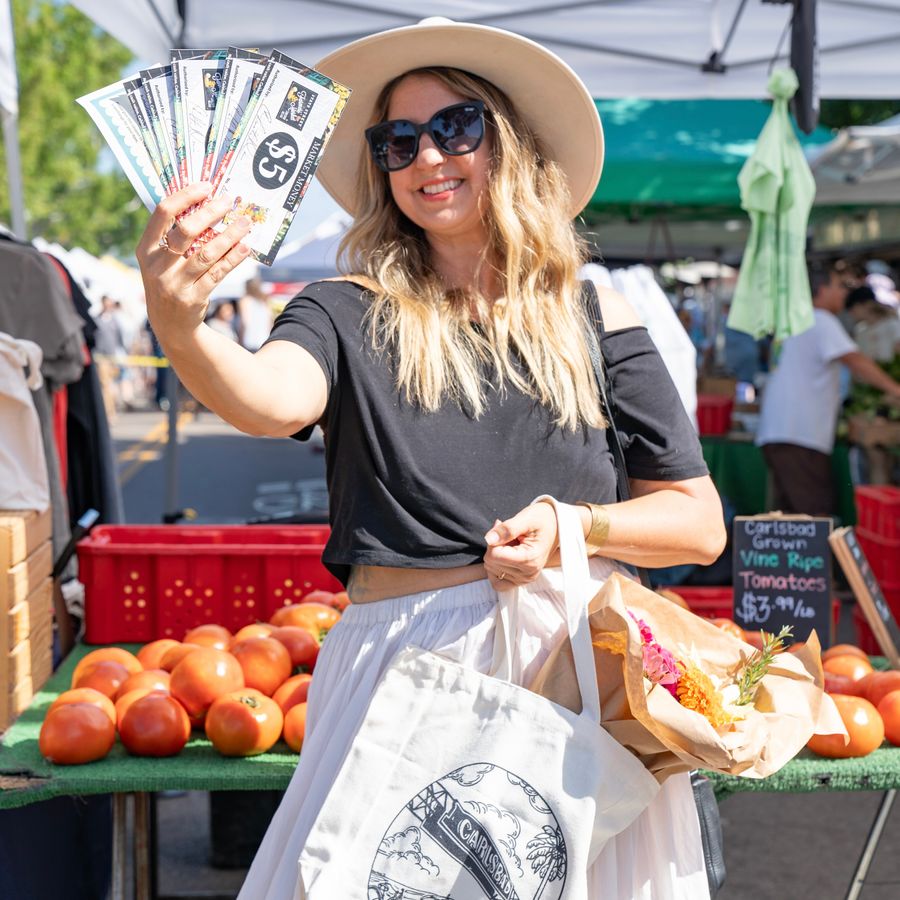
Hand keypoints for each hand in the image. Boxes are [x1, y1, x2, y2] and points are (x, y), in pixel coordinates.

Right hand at [136, 183, 252, 344]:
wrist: (170, 324)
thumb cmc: (170, 280)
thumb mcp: (161, 259)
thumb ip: (174, 236)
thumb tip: (203, 202)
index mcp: (146, 249)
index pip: (162, 213)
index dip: (185, 196)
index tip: (207, 186)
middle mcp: (157, 266)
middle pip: (186, 230)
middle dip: (210, 212)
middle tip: (230, 201)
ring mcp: (174, 283)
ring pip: (206, 253)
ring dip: (229, 235)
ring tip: (245, 222)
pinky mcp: (193, 298)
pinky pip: (218, 273)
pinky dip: (233, 258)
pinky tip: (245, 247)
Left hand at [483, 501, 557, 591]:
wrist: (556, 525)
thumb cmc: (542, 519)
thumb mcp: (525, 518)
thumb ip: (507, 529)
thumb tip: (488, 539)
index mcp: (530, 558)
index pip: (494, 555)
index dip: (494, 540)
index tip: (504, 530)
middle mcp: (528, 573)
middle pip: (491, 563)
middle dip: (495, 546)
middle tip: (509, 536)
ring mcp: (525, 579)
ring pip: (491, 571)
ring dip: (496, 556)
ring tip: (511, 544)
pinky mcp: (522, 580)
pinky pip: (498, 583)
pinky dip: (496, 569)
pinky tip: (504, 556)